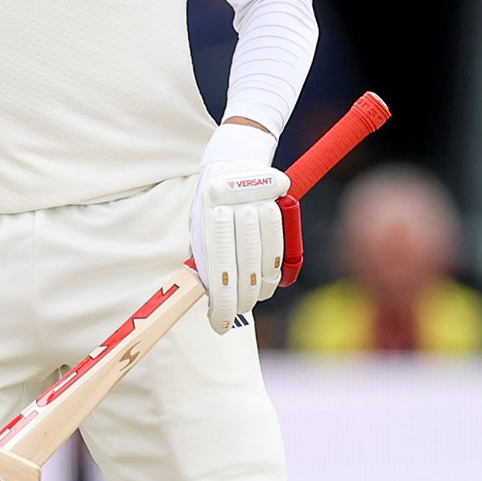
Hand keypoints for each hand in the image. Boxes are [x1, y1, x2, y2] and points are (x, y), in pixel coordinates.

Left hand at [191, 122, 289, 333]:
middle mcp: (233, 202)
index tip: (218, 322)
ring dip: (261, 286)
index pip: (217, 266)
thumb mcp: (200, 225)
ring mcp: (258, 198)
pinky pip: (281, 244)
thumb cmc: (213, 201)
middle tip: (237, 313)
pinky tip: (268, 281)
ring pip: (266, 257)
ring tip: (253, 297)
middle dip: (242, 297)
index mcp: (207, 210)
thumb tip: (211, 297)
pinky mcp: (279, 196)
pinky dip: (276, 268)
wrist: (234, 158)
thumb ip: (205, 256)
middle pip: (245, 264)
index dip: (221, 300)